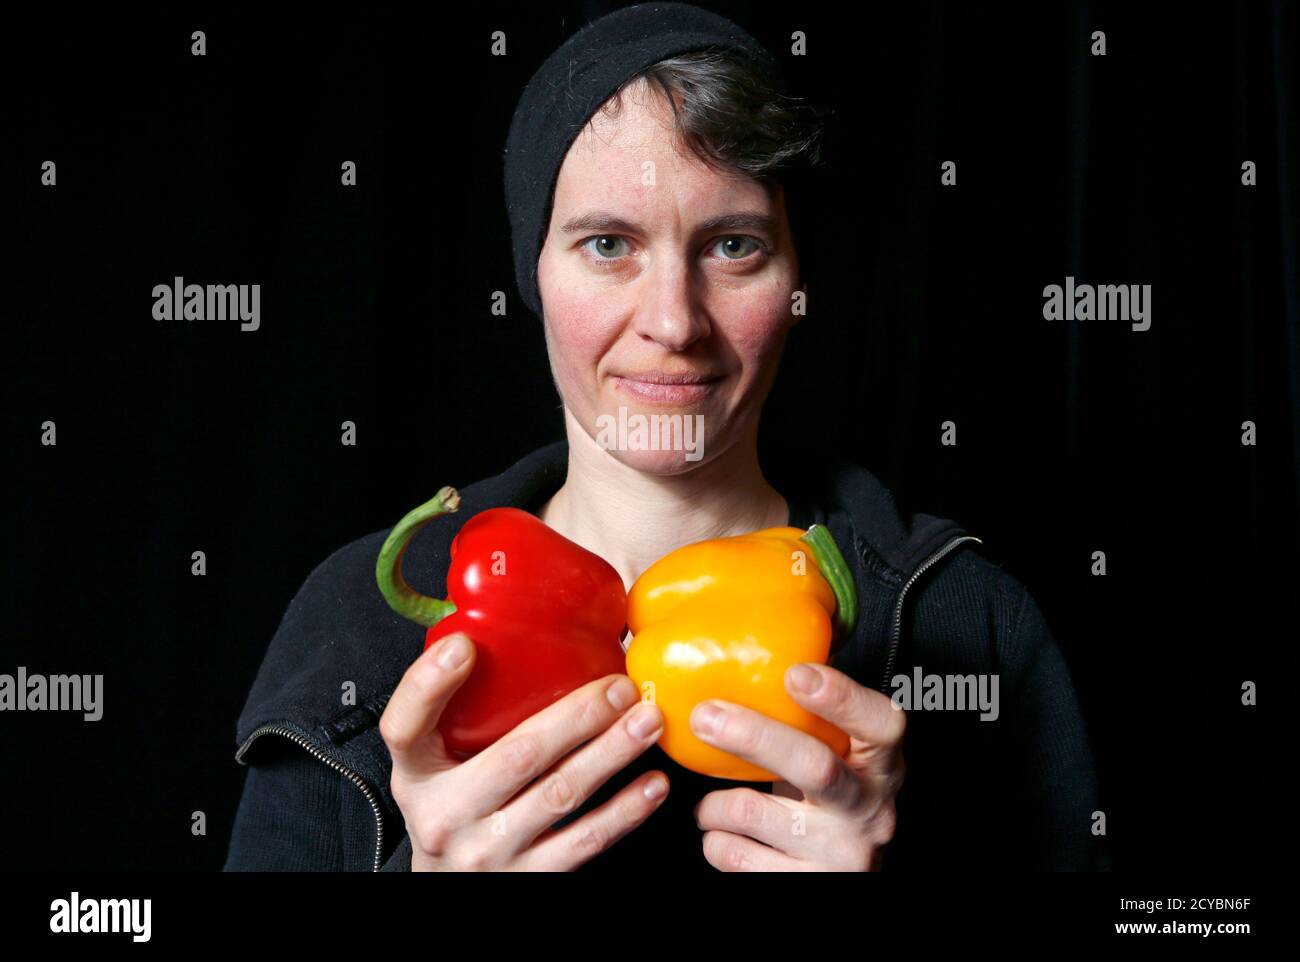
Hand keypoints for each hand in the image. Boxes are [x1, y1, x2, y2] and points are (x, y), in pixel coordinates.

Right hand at [379, 631, 668, 870]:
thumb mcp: (434, 765)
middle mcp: (446, 814)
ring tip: (647, 722)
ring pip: (561, 793)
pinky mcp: (528, 879)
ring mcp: (488, 850)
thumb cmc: (453, 809)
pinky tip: (651, 783)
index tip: (463, 645)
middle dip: (578, 716)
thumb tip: (517, 636)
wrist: (451, 889)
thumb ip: (459, 714)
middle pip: (516, 755)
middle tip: (620, 686)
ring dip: (613, 753)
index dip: (429, 684)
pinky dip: (625, 810)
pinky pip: (585, 841)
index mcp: (416, 773)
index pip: (405, 726)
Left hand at [690, 663, 904, 870]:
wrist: (843, 871)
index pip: (881, 724)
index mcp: (881, 763)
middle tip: (705, 714)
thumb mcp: (842, 754)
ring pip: (757, 812)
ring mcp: (841, 852)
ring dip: (715, 802)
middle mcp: (870, 808)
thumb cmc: (831, 798)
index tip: (795, 673)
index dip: (841, 697)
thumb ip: (816, 713)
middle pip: (814, 766)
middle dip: (753, 736)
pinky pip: (737, 856)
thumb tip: (752, 639)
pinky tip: (723, 832)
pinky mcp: (807, 884)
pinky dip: (716, 839)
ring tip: (707, 800)